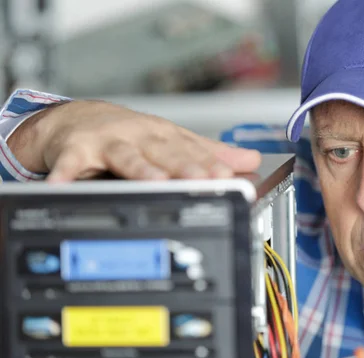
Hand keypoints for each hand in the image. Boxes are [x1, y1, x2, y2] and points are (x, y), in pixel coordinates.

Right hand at [7, 100, 260, 181]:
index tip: (229, 176)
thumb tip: (250, 161)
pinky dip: (67, 176)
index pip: (192, 150)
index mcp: (165, 136)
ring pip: (126, 155)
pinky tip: (67, 187)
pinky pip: (71, 165)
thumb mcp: (172, 140)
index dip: (211, 163)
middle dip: (185, 165)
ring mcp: (109, 142)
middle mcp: (140, 136)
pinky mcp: (76, 151)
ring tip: (155, 180)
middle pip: (165, 152)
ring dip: (140, 168)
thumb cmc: (131, 134)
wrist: (78, 119)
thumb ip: (210, 154)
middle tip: (204, 178)